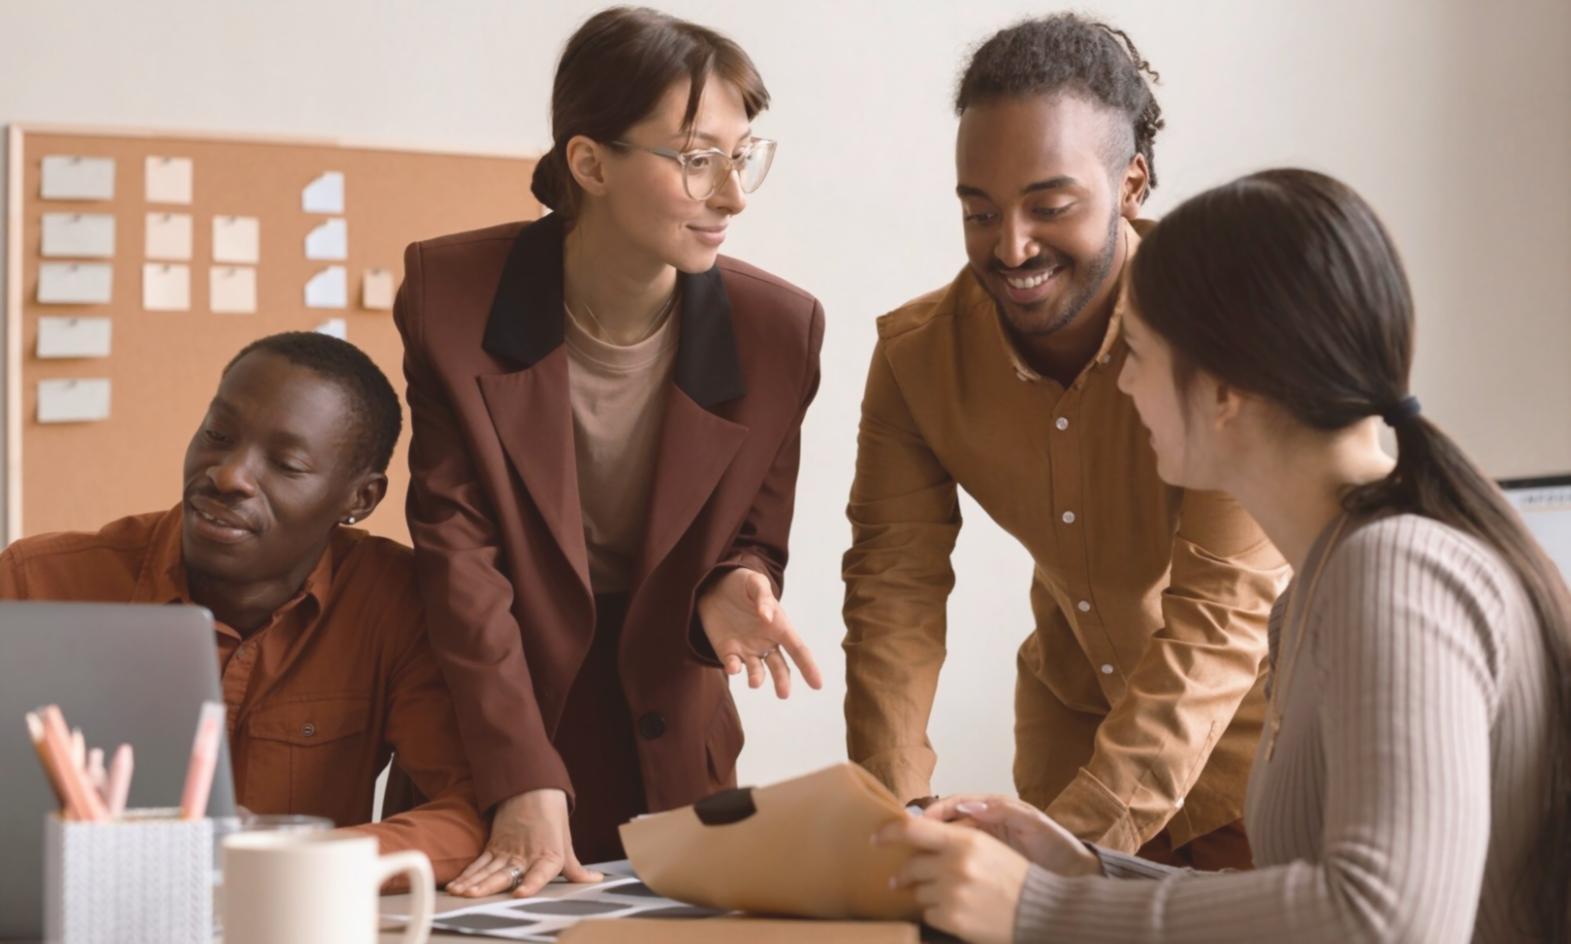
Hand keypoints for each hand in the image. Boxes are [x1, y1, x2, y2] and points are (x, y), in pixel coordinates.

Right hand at [446, 788, 601, 897]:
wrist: (534, 787)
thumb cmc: (553, 816)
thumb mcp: (565, 843)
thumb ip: (574, 868)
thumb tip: (594, 879)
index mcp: (548, 855)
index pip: (540, 873)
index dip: (531, 884)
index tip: (519, 894)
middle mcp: (526, 855)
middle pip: (505, 874)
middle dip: (487, 886)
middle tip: (472, 896)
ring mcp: (507, 851)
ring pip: (487, 870)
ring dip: (472, 882)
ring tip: (460, 893)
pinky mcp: (494, 846)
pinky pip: (479, 864)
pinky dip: (467, 875)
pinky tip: (456, 886)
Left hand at [696, 568, 822, 696]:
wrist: (715, 587)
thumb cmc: (743, 584)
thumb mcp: (755, 583)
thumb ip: (763, 597)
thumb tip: (767, 617)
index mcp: (780, 627)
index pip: (798, 649)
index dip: (809, 666)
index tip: (818, 685)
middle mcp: (767, 643)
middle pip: (779, 666)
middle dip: (782, 680)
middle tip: (783, 694)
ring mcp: (748, 649)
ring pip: (757, 670)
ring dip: (757, 678)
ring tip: (755, 683)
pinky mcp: (728, 651)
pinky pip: (733, 664)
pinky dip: (734, 668)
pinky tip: (733, 667)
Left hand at [875, 816, 1030, 943]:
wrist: (1038, 910)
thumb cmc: (1013, 877)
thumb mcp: (986, 847)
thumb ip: (953, 841)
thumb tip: (917, 838)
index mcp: (965, 840)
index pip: (912, 829)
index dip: (889, 832)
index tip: (876, 838)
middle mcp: (955, 864)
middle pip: (911, 865)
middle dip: (904, 874)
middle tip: (899, 879)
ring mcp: (952, 893)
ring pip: (919, 892)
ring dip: (927, 894)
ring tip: (949, 896)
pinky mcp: (952, 918)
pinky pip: (929, 913)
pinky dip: (938, 913)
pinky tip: (958, 911)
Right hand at [925, 794, 1101, 876]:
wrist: (1073, 874)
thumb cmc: (1056, 845)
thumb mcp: (1034, 823)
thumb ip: (1005, 810)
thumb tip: (972, 804)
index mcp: (992, 809)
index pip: (955, 804)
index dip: (934, 810)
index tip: (917, 820)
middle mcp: (983, 824)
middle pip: (945, 822)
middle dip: (922, 828)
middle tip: (900, 839)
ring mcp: (982, 846)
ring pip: (947, 843)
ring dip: (927, 848)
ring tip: (908, 859)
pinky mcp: (983, 866)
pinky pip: (957, 862)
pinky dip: (942, 866)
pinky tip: (931, 876)